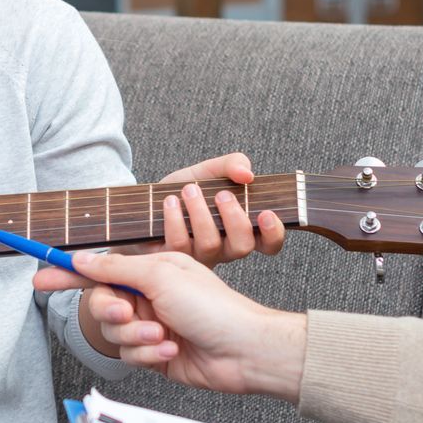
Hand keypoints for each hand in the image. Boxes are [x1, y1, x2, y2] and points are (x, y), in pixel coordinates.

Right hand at [40, 248, 305, 396]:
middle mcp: (147, 295)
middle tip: (128, 313)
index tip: (38, 277)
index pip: (97, 269)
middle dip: (112, 312)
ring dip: (136, 336)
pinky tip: (170, 349)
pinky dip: (147, 353)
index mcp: (148, 269)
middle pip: (99, 305)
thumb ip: (115, 268)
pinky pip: (129, 355)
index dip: (65, 274)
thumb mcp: (161, 275)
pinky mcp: (154, 353)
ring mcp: (150, 325)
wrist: (243, 350)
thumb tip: (81, 260)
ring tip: (163, 334)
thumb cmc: (213, 307)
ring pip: (113, 334)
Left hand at [153, 153, 286, 268]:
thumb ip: (232, 165)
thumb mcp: (210, 170)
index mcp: (240, 229)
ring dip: (201, 213)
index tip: (267, 213)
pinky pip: (179, 244)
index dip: (273, 233)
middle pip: (242, 247)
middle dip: (234, 218)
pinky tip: (169, 201)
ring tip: (189, 190)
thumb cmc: (186, 188)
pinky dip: (175, 219)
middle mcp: (223, 248)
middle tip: (222, 195)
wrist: (149, 200)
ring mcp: (199, 256)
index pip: (268, 243)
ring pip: (209, 245)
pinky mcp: (173, 257)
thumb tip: (247, 174)